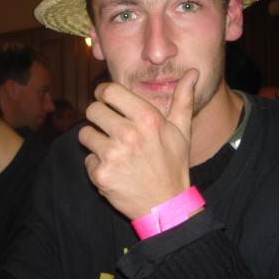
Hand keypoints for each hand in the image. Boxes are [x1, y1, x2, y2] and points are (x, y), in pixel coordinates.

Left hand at [79, 69, 198, 219]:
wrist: (166, 205)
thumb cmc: (173, 165)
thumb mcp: (182, 131)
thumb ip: (183, 99)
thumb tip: (193, 72)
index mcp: (147, 118)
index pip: (109, 91)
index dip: (102, 93)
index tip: (105, 100)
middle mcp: (128, 133)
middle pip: (92, 110)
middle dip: (99, 117)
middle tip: (110, 127)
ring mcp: (113, 155)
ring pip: (85, 133)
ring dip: (95, 140)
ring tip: (113, 150)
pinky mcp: (100, 174)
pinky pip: (87, 159)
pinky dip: (97, 164)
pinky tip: (114, 170)